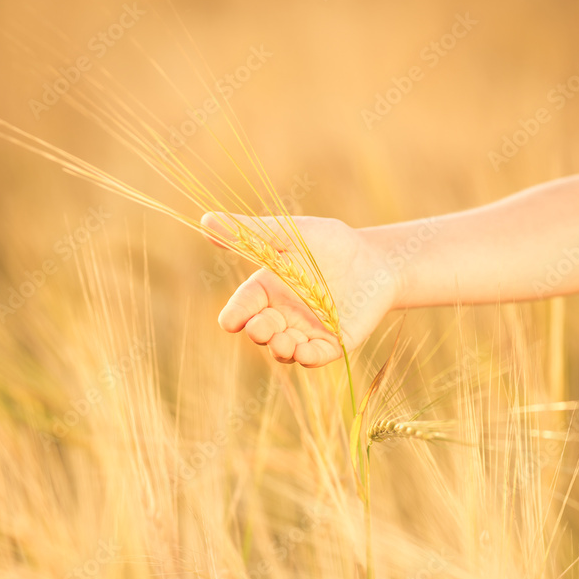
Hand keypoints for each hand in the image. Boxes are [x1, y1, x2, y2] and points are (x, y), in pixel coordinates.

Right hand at [200, 212, 398, 366]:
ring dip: (280, 349)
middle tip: (260, 328)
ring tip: (283, 343)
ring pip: (284, 349)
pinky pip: (315, 357)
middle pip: (262, 331)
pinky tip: (304, 352)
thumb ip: (250, 233)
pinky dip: (308, 357)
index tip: (229, 322)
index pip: (244, 305)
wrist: (375, 259)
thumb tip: (204, 220)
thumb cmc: (329, 243)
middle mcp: (282, 315)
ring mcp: (306, 332)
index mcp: (267, 290)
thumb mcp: (289, 235)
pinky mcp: (332, 343)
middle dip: (259, 332)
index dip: (235, 314)